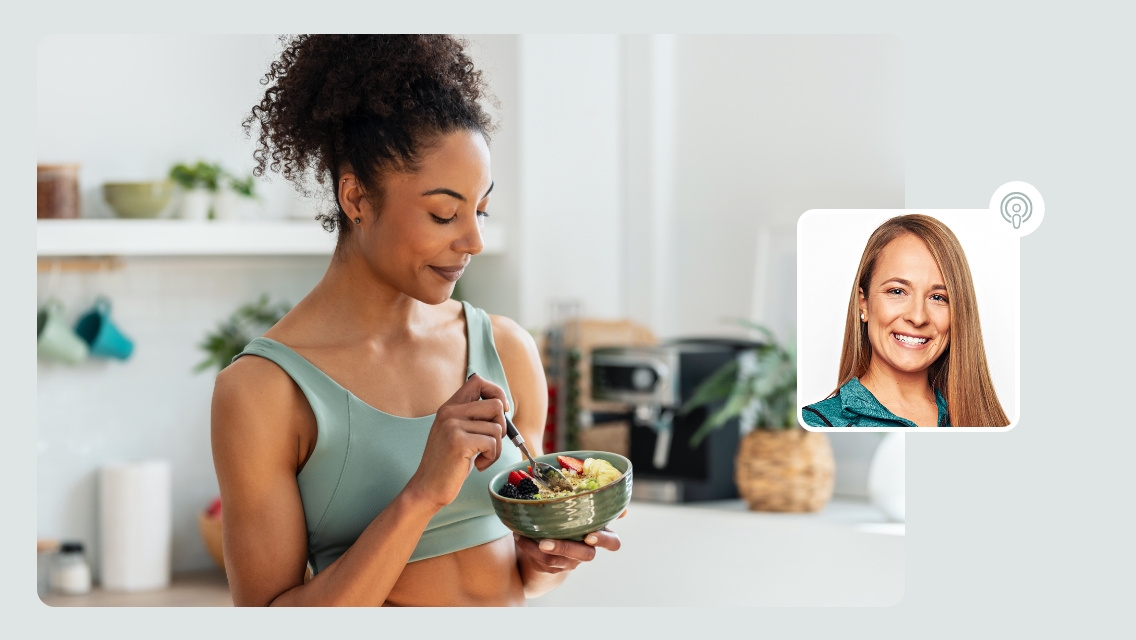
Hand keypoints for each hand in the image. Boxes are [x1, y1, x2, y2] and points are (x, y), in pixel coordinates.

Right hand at [405, 374, 508, 509]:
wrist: (427, 487)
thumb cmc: (448, 463)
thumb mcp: (458, 433)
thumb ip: (473, 417)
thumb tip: (502, 404)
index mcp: (449, 407)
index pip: (477, 381)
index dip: (496, 392)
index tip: (501, 411)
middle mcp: (449, 412)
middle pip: (495, 404)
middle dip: (502, 426)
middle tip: (490, 443)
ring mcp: (453, 426)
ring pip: (497, 427)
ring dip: (495, 448)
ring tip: (480, 457)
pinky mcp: (459, 442)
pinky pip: (492, 443)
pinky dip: (491, 457)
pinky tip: (478, 464)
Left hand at [514, 510, 625, 575]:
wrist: (553, 542)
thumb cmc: (572, 517)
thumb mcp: (583, 506)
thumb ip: (595, 499)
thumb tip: (614, 490)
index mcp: (599, 534)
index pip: (612, 542)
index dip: (603, 540)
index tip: (590, 535)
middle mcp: (587, 550)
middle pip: (587, 555)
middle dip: (566, 548)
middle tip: (546, 542)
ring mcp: (570, 561)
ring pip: (560, 560)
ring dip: (542, 548)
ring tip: (526, 536)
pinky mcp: (554, 567)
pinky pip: (543, 560)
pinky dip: (529, 548)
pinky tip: (520, 536)